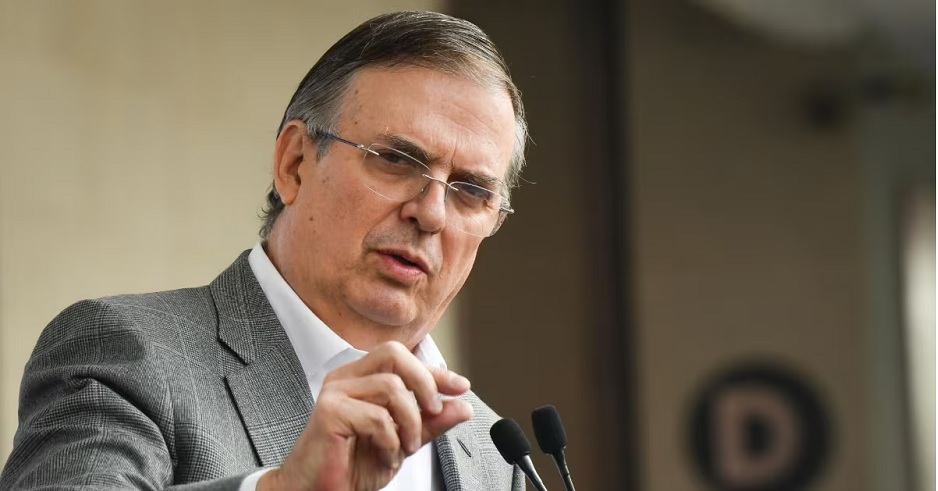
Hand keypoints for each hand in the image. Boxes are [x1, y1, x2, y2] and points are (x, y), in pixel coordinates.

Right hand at [258, 341, 472, 490]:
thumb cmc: (351, 466)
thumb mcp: (402, 441)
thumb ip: (430, 422)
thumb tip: (462, 406)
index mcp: (359, 377)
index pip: (402, 359)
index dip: (435, 372)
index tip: (461, 387)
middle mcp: (345, 378)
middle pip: (394, 355)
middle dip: (424, 382)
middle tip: (434, 412)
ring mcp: (335, 392)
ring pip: (391, 388)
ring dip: (410, 423)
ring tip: (405, 447)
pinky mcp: (329, 412)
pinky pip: (377, 417)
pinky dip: (390, 441)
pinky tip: (386, 454)